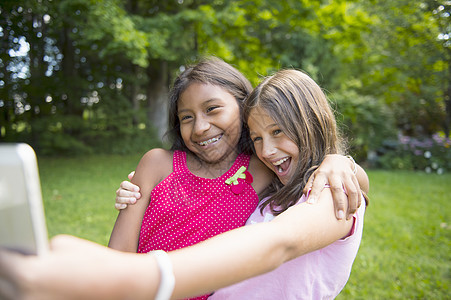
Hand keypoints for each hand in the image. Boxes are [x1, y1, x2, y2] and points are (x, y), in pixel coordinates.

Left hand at [0, 235, 157, 299]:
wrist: (118, 284)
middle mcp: (26, 296)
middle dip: (5, 271)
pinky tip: (37, 286)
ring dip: (13, 285)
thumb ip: (37, 249)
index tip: (4, 249)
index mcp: (27, 274)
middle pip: (1, 282)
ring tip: (20, 276)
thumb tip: (23, 256)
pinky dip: (28, 294)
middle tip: (10, 262)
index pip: (0, 261)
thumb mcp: (62, 244)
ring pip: (11, 296)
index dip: (2, 254)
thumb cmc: (91, 260)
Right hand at [115, 171, 140, 209]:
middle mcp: (119, 191)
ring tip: (134, 201)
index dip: (130, 187)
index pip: (124, 184)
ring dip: (127, 200)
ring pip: (119, 199)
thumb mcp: (140, 183)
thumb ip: (136, 177)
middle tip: (138, 196)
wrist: (140, 201)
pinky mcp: (117, 206)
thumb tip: (130, 176)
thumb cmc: (140, 190)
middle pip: (121, 192)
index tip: (138, 189)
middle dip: (130, 194)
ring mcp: (118, 199)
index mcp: (124, 185)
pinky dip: (120, 206)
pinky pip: (116, 205)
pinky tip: (126, 206)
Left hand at [304, 154, 361, 219]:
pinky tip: (355, 210)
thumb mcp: (314, 176)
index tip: (310, 204)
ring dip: (352, 205)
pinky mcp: (354, 177)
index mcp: (322, 174)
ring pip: (351, 191)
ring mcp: (345, 175)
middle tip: (339, 218)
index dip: (314, 194)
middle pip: (337, 189)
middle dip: (339, 204)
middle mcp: (334, 174)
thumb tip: (305, 197)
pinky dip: (358, 201)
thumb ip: (310, 185)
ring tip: (348, 217)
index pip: (317, 185)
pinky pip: (358, 191)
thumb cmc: (323, 172)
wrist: (338, 160)